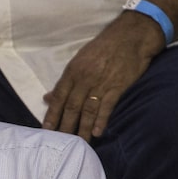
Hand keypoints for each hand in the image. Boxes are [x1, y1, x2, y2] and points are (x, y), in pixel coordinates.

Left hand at [41, 13, 162, 140]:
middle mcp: (84, 79)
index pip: (58, 97)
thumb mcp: (78, 61)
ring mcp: (101, 83)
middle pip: (71, 107)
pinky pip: (107, 106)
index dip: (52, 115)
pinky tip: (97, 132)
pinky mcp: (118, 86)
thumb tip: (47, 98)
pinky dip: (101, 120)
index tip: (46, 130)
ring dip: (82, 128)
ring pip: (88, 110)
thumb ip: (64, 82)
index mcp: (72, 72)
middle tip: (60, 142)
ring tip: (78, 143)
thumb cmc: (102, 48)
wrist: (131, 36)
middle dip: (65, 126)